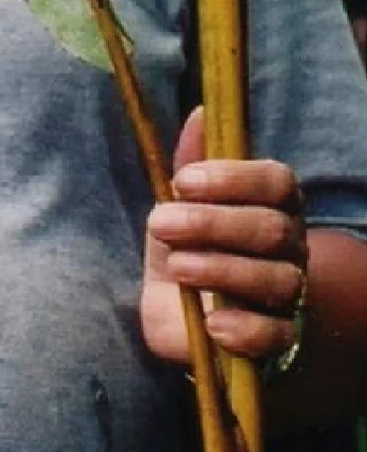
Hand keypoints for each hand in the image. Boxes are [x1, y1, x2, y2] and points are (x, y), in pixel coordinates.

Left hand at [141, 107, 307, 367]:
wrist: (180, 310)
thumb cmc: (186, 242)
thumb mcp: (180, 200)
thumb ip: (191, 160)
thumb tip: (202, 112)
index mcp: (274, 203)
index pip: (275, 181)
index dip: (232, 178)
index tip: (182, 180)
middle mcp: (290, 244)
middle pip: (271, 229)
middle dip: (211, 223)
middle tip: (160, 222)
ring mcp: (289, 293)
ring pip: (275, 279)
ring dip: (219, 269)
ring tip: (177, 267)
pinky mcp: (278, 339)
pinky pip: (275, 336)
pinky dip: (244, 328)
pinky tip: (212, 322)